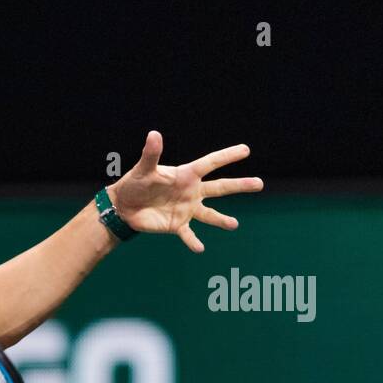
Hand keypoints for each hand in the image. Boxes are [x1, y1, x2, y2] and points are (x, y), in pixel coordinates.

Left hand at [109, 131, 263, 252]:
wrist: (124, 206)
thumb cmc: (135, 183)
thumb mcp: (143, 169)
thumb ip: (151, 154)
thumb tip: (154, 134)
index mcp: (186, 175)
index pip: (210, 163)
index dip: (227, 156)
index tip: (245, 149)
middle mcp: (192, 191)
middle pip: (220, 188)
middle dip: (240, 186)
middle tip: (259, 184)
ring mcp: (187, 209)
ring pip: (210, 214)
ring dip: (222, 220)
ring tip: (234, 225)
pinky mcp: (177, 225)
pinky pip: (188, 234)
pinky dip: (193, 241)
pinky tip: (200, 248)